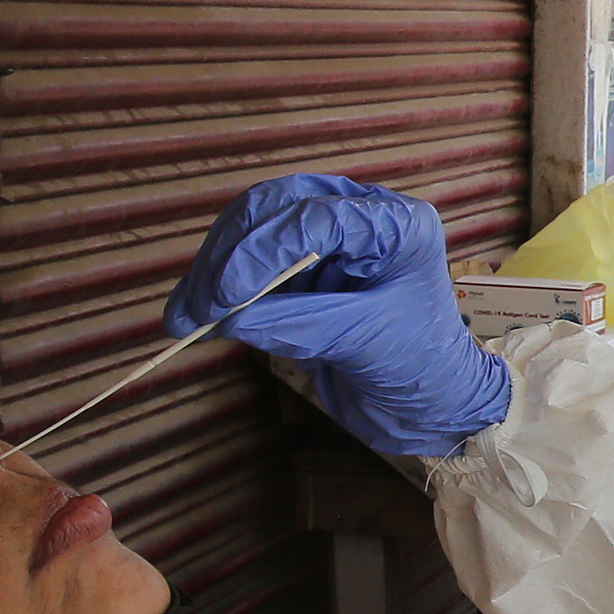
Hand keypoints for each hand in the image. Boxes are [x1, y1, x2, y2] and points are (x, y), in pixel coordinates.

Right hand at [169, 175, 513, 458]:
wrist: (431, 403)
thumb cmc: (421, 368)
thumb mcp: (362, 342)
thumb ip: (296, 324)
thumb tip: (225, 315)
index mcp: (394, 223)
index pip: (314, 215)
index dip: (262, 251)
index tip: (224, 297)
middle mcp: (361, 216)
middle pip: (275, 209)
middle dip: (229, 256)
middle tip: (198, 307)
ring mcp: (329, 239)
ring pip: (253, 231)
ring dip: (213, 272)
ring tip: (182, 318)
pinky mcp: (302, 268)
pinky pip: (251, 266)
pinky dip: (219, 289)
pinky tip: (192, 317)